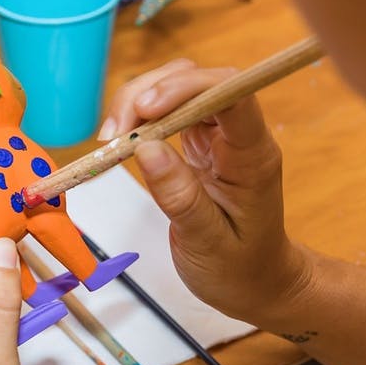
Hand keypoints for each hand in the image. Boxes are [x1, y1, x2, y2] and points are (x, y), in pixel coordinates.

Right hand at [101, 60, 312, 325]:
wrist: (256, 284)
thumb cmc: (239, 269)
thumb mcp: (207, 243)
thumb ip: (179, 197)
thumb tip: (145, 148)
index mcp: (252, 156)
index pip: (230, 93)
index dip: (188, 87)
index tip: (144, 110)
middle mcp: (237, 136)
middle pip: (198, 81)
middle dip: (150, 93)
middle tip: (113, 134)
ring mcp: (218, 137)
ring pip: (178, 90)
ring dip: (138, 102)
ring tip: (109, 140)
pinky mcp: (198, 145)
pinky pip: (168, 114)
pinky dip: (138, 120)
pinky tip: (119, 143)